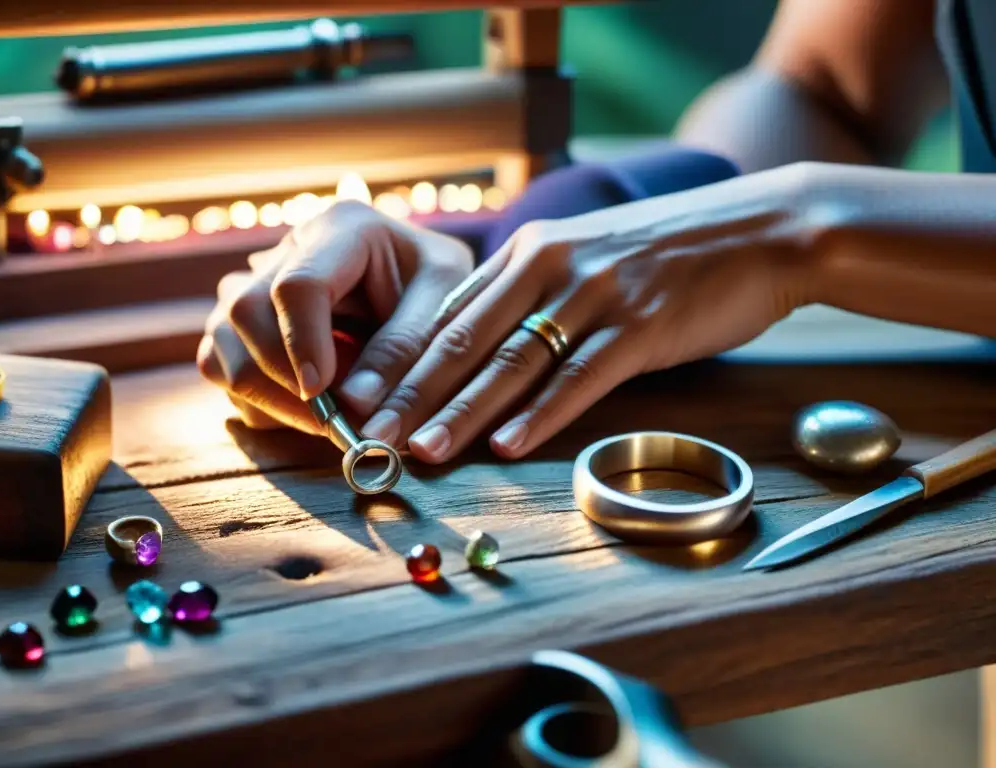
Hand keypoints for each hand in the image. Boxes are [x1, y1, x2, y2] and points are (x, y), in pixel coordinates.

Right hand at [197, 201, 473, 433]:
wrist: (424, 291)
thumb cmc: (440, 291)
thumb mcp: (444, 306)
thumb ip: (403, 350)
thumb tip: (354, 406)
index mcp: (341, 229)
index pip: (297, 285)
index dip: (303, 342)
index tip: (323, 390)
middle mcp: (284, 252)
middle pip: (246, 316)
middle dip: (288, 383)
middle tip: (342, 422)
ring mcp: (252, 288)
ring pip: (224, 349)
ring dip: (274, 401)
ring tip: (337, 413)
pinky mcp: (238, 329)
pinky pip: (223, 374)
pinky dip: (264, 406)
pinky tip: (311, 409)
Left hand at [360, 163, 818, 460]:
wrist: (764, 230)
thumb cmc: (670, 252)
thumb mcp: (587, 255)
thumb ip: (532, 291)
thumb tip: (480, 346)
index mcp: (530, 248)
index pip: (449, 312)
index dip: (399, 360)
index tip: (359, 399)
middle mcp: (550, 264)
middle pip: (464, 338)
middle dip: (409, 392)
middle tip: (365, 435)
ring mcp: (595, 292)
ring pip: (512, 361)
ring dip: (462, 411)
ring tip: (421, 450)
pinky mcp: (640, 324)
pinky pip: (578, 376)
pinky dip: (539, 414)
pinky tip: (507, 445)